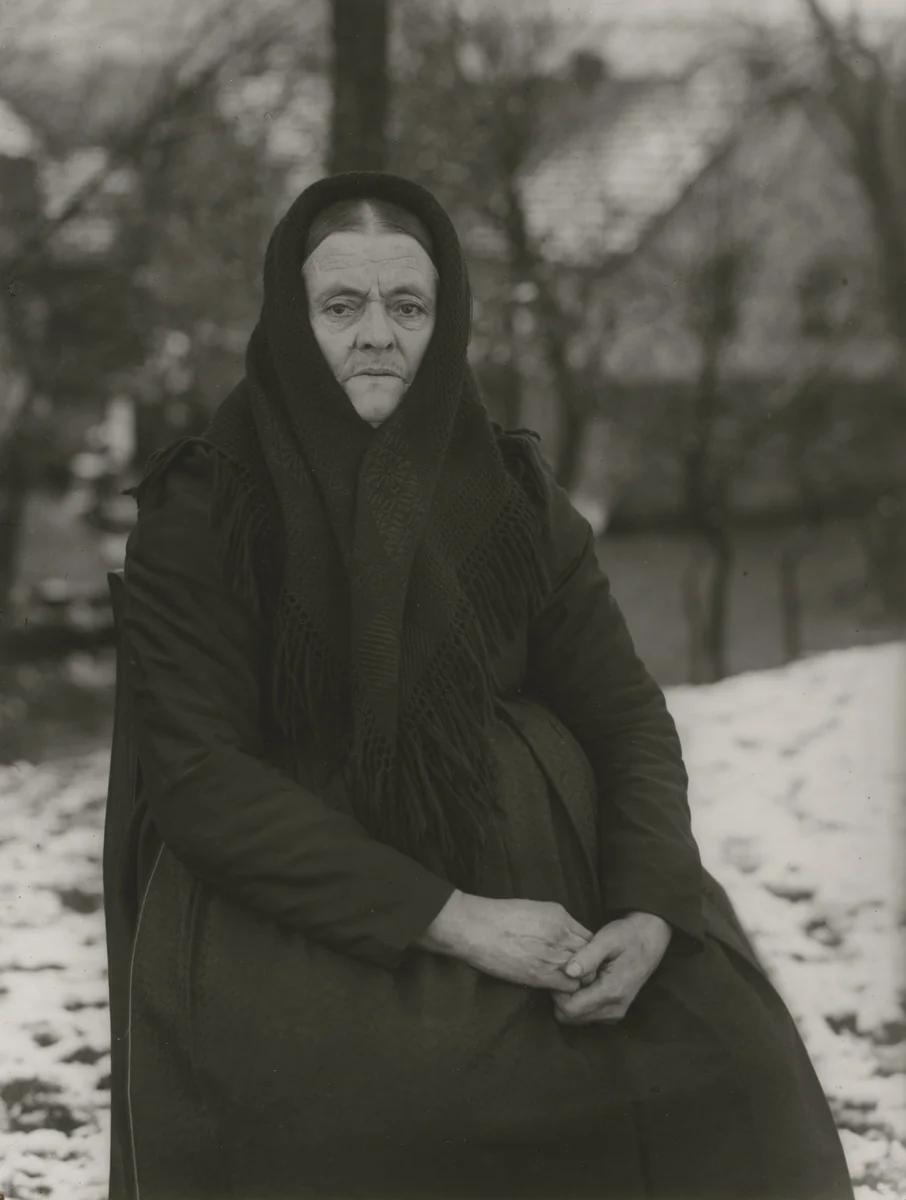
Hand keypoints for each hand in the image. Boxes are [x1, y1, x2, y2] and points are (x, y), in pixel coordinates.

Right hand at [417, 891, 592, 992]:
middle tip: (577, 973)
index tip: (580, 957)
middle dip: (588, 966)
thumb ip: (556, 922)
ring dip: (578, 978)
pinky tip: (556, 987)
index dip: (588, 950)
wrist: (476, 929)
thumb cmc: (500, 916)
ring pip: (583, 973)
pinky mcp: (542, 975)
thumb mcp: (535, 909)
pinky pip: (569, 986)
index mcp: (560, 916)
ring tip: (567, 981)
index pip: (590, 937)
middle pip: (591, 956)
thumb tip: (567, 936)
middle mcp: (562, 935)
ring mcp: (554, 956)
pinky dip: (566, 989)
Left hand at [552, 911, 671, 1025]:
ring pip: (578, 1019)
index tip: (559, 974)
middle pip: (571, 1018)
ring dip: (571, 1001)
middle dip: (562, 998)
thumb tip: (568, 972)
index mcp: (611, 992)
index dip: (558, 993)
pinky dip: (580, 1003)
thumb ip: (588, 956)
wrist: (649, 941)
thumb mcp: (607, 939)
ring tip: (577, 977)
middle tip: (566, 974)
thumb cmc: (627, 936)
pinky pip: (587, 1016)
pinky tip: (584, 983)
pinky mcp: (615, 1013)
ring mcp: (616, 1013)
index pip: (570, 1009)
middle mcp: (614, 1009)